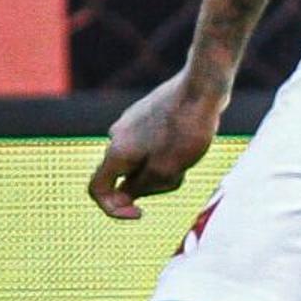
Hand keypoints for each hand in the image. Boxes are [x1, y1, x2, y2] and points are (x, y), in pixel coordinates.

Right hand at [90, 71, 227, 221]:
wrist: (203, 87)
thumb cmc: (186, 130)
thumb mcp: (167, 170)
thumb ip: (141, 188)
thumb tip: (127, 197)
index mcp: (116, 153)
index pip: (97, 190)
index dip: (113, 209)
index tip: (140, 213)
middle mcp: (117, 136)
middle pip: (125, 176)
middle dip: (151, 185)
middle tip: (180, 174)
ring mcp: (132, 123)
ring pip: (142, 160)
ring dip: (164, 168)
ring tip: (190, 153)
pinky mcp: (149, 115)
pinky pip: (153, 145)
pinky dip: (170, 152)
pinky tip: (192, 139)